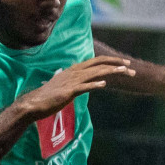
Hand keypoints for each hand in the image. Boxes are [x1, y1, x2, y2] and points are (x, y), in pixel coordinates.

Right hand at [15, 56, 134, 119]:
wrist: (34, 103)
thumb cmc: (50, 96)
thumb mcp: (66, 85)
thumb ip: (77, 82)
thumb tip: (87, 82)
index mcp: (74, 70)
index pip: (96, 62)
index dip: (111, 61)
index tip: (124, 64)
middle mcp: (74, 72)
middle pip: (99, 65)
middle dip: (116, 64)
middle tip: (130, 67)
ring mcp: (71, 81)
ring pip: (94, 73)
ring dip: (110, 71)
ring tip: (124, 72)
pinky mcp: (68, 92)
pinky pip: (83, 87)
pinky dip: (94, 84)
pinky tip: (103, 84)